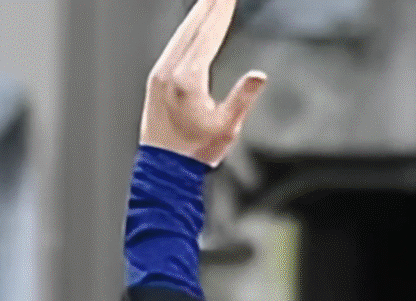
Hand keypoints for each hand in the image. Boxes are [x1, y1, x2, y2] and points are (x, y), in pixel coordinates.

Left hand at [142, 0, 269, 165]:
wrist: (163, 168)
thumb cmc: (196, 151)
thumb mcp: (227, 129)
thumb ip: (243, 99)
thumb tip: (259, 75)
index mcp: (188, 79)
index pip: (208, 35)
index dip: (221, 11)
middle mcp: (170, 70)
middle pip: (193, 26)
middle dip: (210, 4)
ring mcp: (160, 72)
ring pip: (181, 32)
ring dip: (197, 13)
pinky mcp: (156, 78)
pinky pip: (174, 44)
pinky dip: (187, 28)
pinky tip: (193, 24)